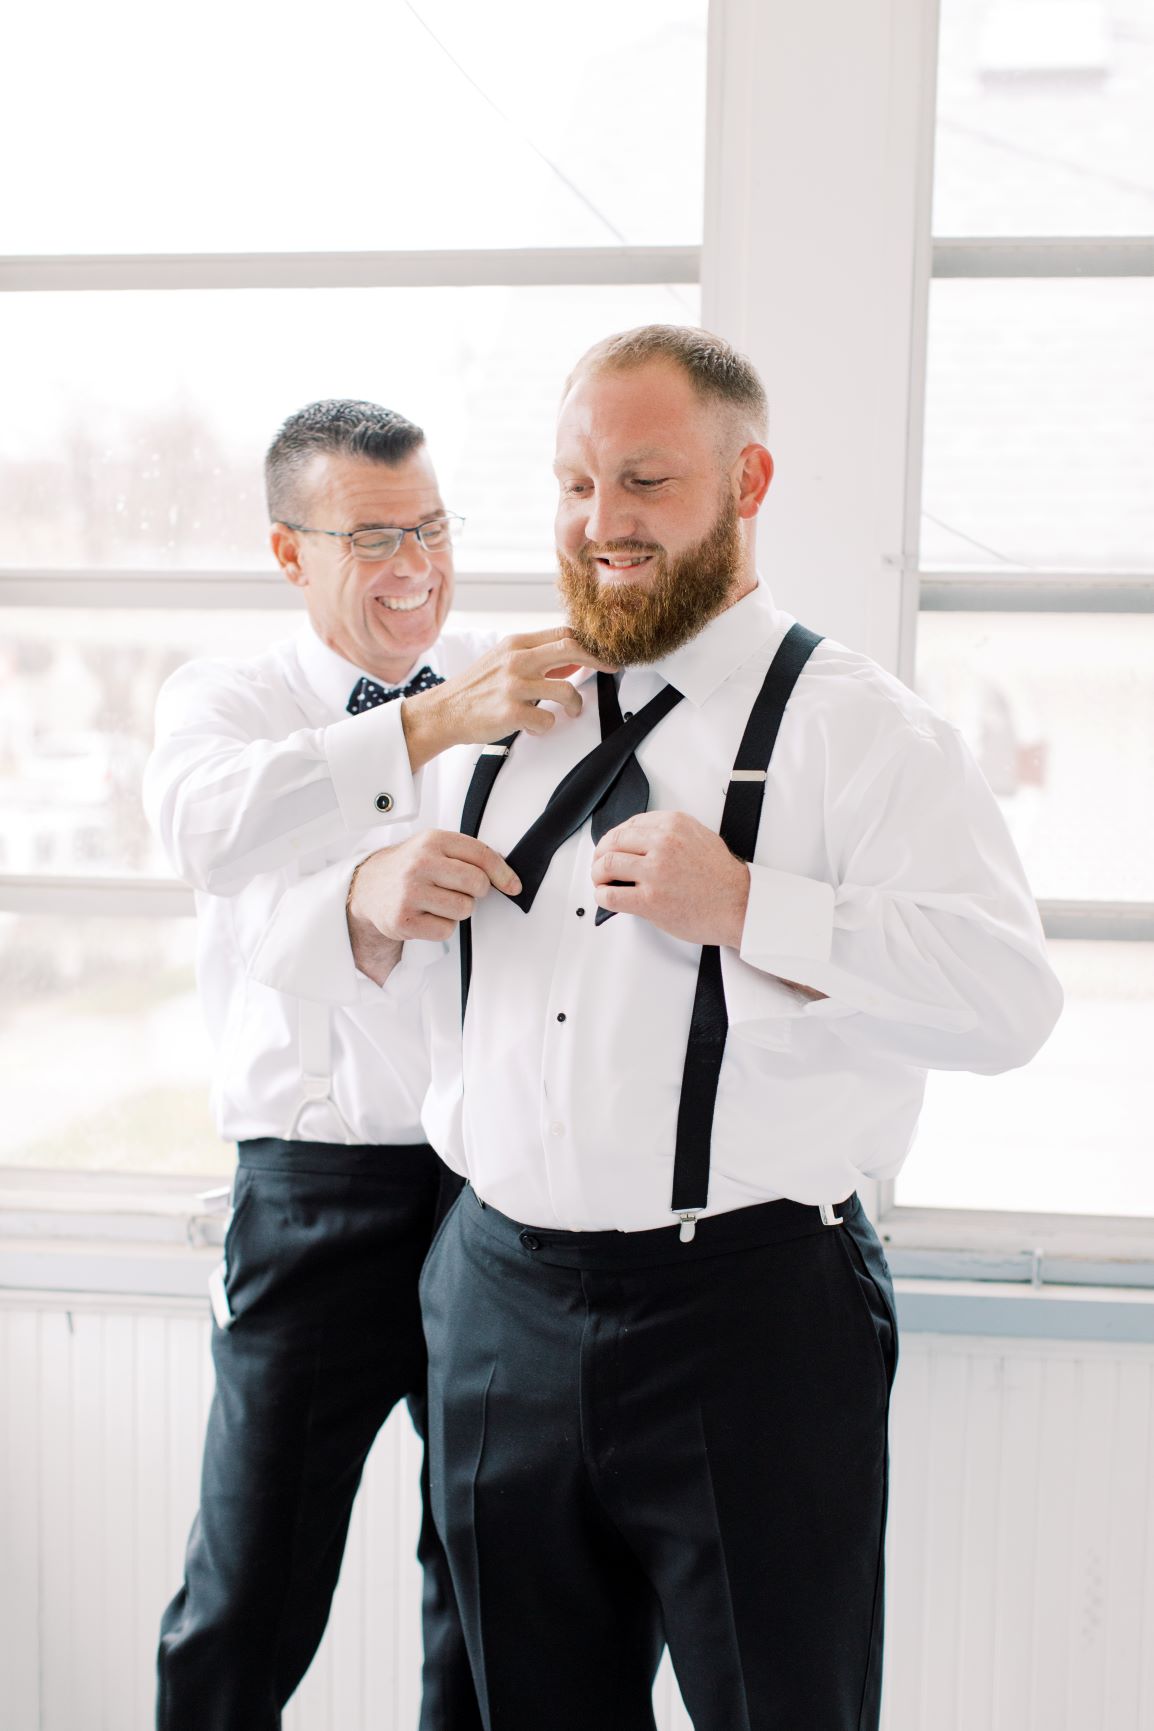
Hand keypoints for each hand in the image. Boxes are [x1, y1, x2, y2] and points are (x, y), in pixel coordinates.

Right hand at [347, 831, 520, 982]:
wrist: (368, 887)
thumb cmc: (410, 867)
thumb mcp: (435, 848)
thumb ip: (468, 856)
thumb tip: (509, 878)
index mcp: (433, 841)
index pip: (482, 855)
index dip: (504, 873)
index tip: (513, 885)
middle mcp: (420, 864)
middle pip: (477, 884)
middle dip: (477, 892)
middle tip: (462, 890)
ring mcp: (410, 892)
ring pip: (464, 909)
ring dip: (458, 910)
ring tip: (439, 901)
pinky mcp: (403, 920)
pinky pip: (446, 930)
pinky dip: (442, 927)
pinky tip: (427, 915)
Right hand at [401, 630, 614, 769]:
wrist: (443, 711)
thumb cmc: (475, 689)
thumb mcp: (503, 661)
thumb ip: (535, 658)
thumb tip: (570, 661)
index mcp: (516, 644)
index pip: (563, 633)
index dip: (590, 642)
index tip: (606, 653)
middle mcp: (517, 660)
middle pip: (571, 648)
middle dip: (598, 660)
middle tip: (610, 670)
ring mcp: (514, 686)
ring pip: (566, 691)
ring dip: (575, 704)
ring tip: (571, 711)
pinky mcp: (511, 712)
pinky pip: (547, 720)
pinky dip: (547, 727)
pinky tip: (536, 727)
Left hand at [591, 811, 750, 948]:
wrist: (739, 905)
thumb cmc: (722, 877)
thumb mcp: (699, 837)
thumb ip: (670, 833)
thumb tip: (641, 840)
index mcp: (673, 825)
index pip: (629, 824)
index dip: (615, 839)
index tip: (612, 848)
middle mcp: (663, 844)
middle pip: (612, 842)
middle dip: (600, 855)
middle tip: (600, 865)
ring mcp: (655, 872)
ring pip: (606, 865)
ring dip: (597, 875)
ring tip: (601, 882)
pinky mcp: (650, 900)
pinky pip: (611, 895)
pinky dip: (602, 896)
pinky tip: (606, 898)